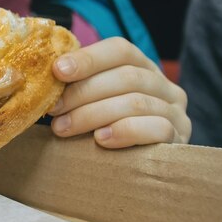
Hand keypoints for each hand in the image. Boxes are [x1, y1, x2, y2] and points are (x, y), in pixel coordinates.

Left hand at [49, 37, 190, 147]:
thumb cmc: (102, 129)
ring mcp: (175, 110)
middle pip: (126, 77)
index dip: (88, 58)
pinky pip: (157, 128)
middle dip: (82, 92)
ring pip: (136, 102)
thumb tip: (42, 77)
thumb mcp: (90, 102)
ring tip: (63, 128)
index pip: (120, 50)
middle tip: (52, 109)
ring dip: (93, 114)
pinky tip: (100, 140)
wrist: (132, 171)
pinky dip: (125, 131)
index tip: (57, 71)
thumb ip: (76, 86)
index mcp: (141, 65)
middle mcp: (163, 84)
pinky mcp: (179, 138)